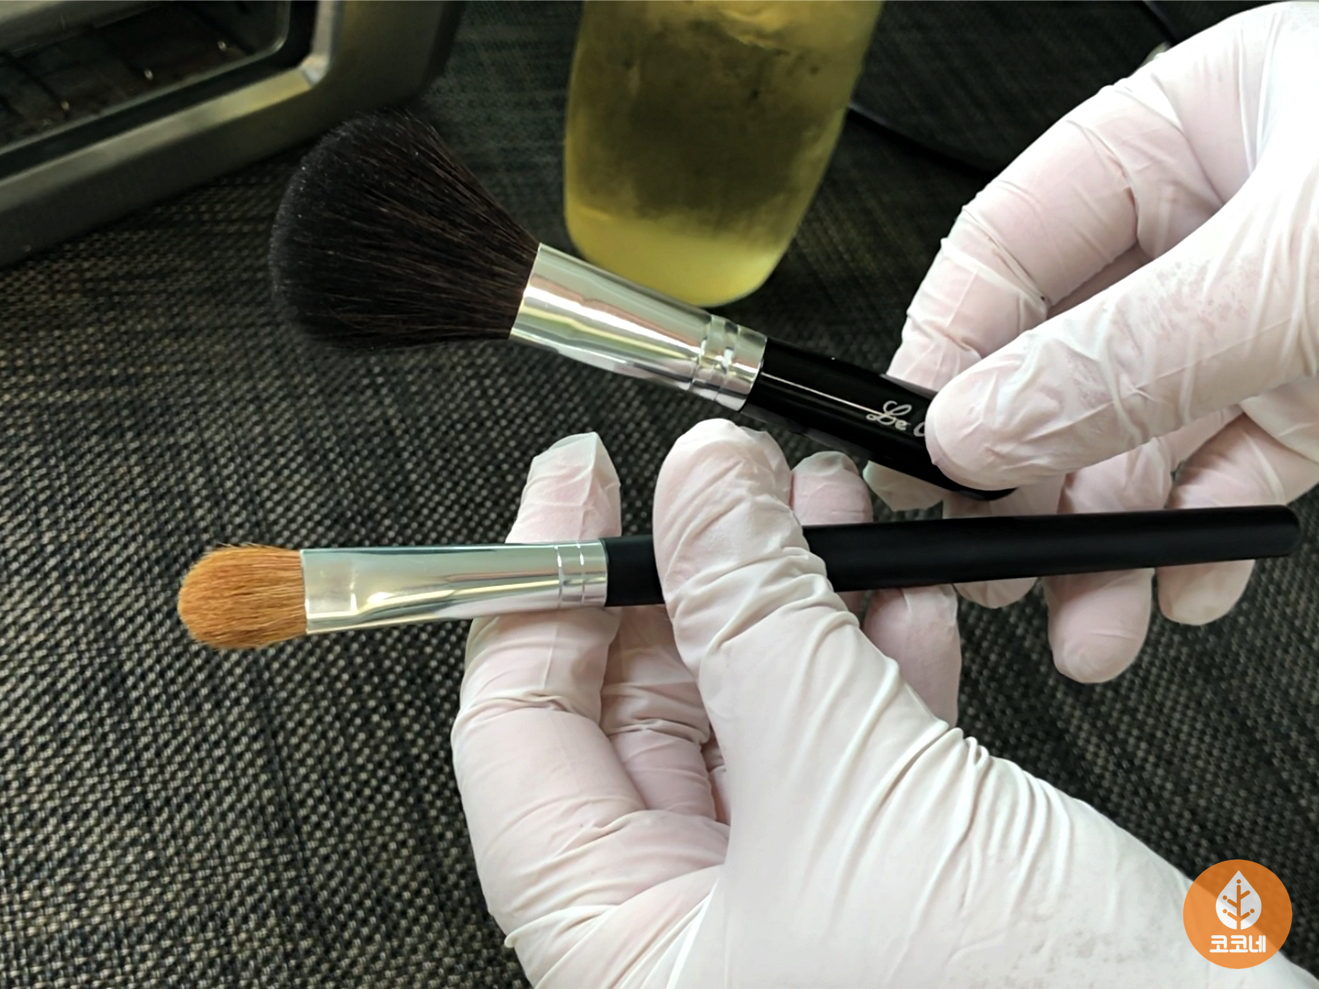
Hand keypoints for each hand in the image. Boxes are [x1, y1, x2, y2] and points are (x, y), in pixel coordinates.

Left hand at [451, 422, 1316, 986]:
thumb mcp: (850, 786)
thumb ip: (758, 617)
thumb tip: (701, 490)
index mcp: (617, 949)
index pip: (515, 732)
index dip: (540, 587)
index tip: (577, 484)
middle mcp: (685, 937)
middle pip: (634, 712)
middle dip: (688, 577)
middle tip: (726, 485)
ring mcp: (784, 909)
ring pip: (747, 716)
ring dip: (788, 602)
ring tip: (817, 510)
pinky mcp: (877, 885)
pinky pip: (839, 749)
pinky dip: (866, 660)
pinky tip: (895, 598)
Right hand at [866, 2, 1318, 682]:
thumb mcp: (1298, 267)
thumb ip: (1126, 353)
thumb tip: (975, 426)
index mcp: (1184, 135)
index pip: (1009, 249)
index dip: (946, 352)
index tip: (914, 450)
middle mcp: (1211, 226)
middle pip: (1062, 360)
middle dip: (1025, 476)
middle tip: (992, 559)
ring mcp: (1264, 317)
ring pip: (1139, 434)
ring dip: (1106, 536)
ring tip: (1089, 619)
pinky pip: (1227, 471)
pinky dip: (1200, 538)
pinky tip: (1183, 583)